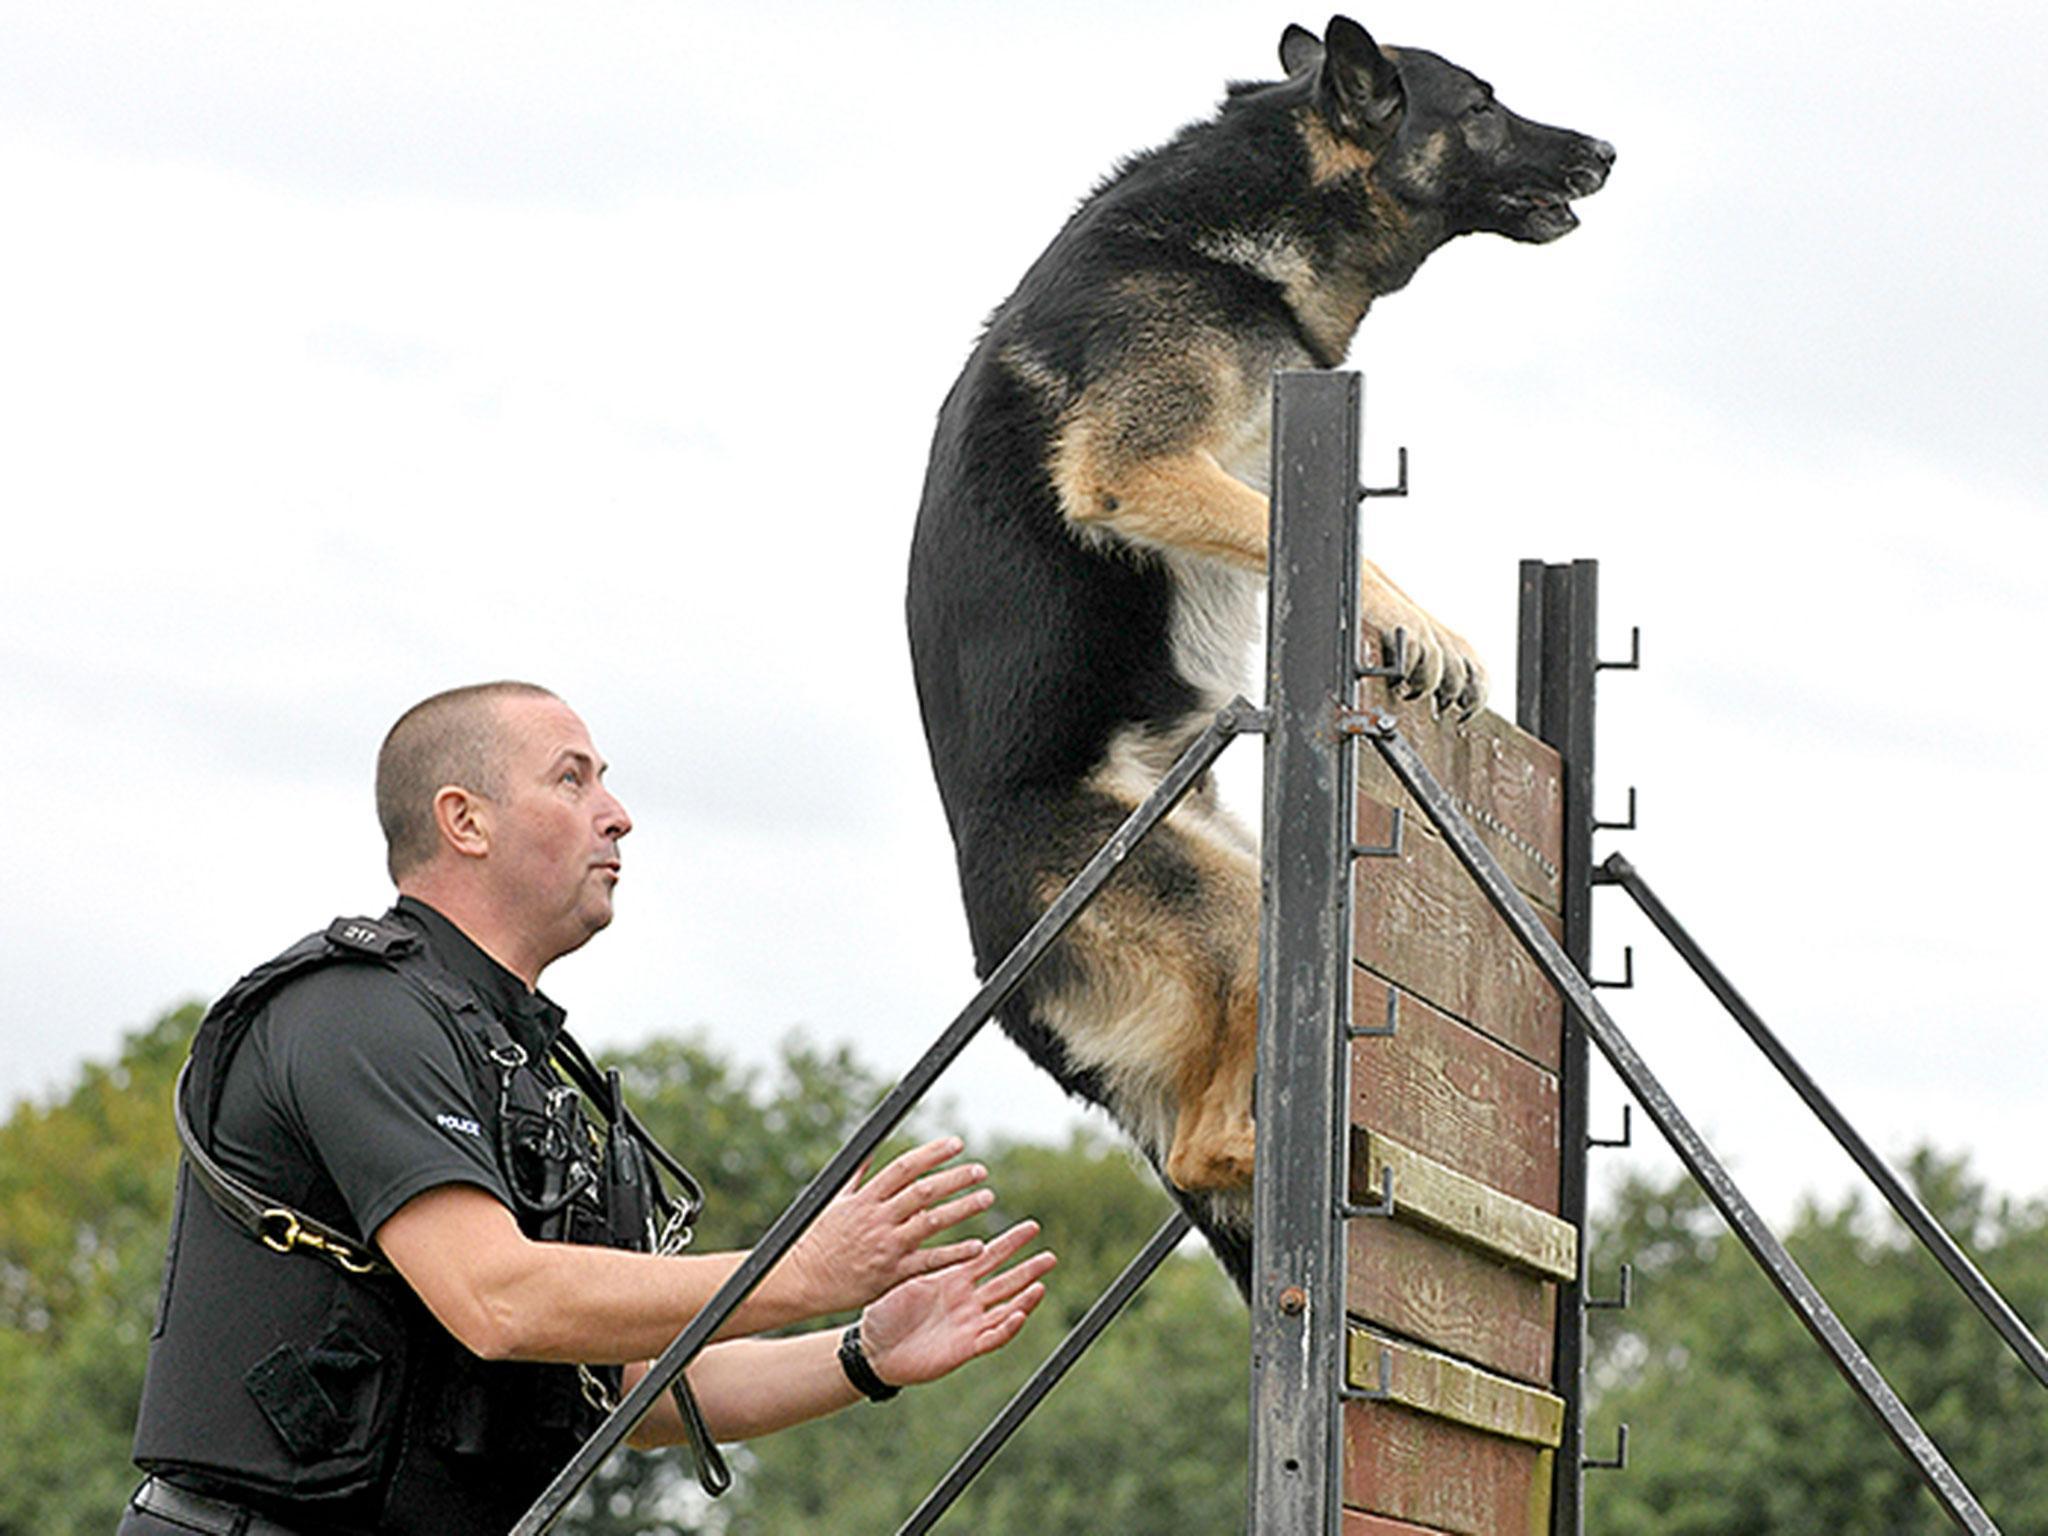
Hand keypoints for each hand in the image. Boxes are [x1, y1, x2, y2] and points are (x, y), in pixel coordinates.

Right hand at [780, 1137, 996, 1316]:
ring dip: (962, 1208)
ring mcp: (886, 1246)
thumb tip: (870, 1149)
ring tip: (987, 1197)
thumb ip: (858, 1176)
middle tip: (980, 1170)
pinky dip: (954, 1253)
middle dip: (955, 1178)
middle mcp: (877, 1219)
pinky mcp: (892, 1273)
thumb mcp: (833, 1202)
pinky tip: (977, 1246)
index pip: (904, 1168)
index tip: (956, 1144)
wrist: (802, 1282)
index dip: (932, 1153)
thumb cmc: (817, 1240)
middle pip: (923, 1191)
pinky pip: (930, 1261)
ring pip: (931, 1222)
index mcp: (865, 1199)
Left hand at [857, 1220, 1055, 1387]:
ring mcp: (967, 1325)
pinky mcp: (963, 1348)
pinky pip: (990, 1338)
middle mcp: (966, 1301)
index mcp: (953, 1279)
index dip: (1012, 1243)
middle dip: (1029, 1269)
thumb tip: (923, 1208)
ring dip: (1025, 1299)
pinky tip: (1019, 1315)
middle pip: (1006, 1283)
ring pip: (1005, 1310)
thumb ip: (923, 1250)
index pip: (989, 1256)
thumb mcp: (906, 1275)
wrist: (871, 1348)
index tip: (1032, 1227)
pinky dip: (1007, 1327)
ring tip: (1041, 1285)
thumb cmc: (884, 1311)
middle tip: (1051, 1256)